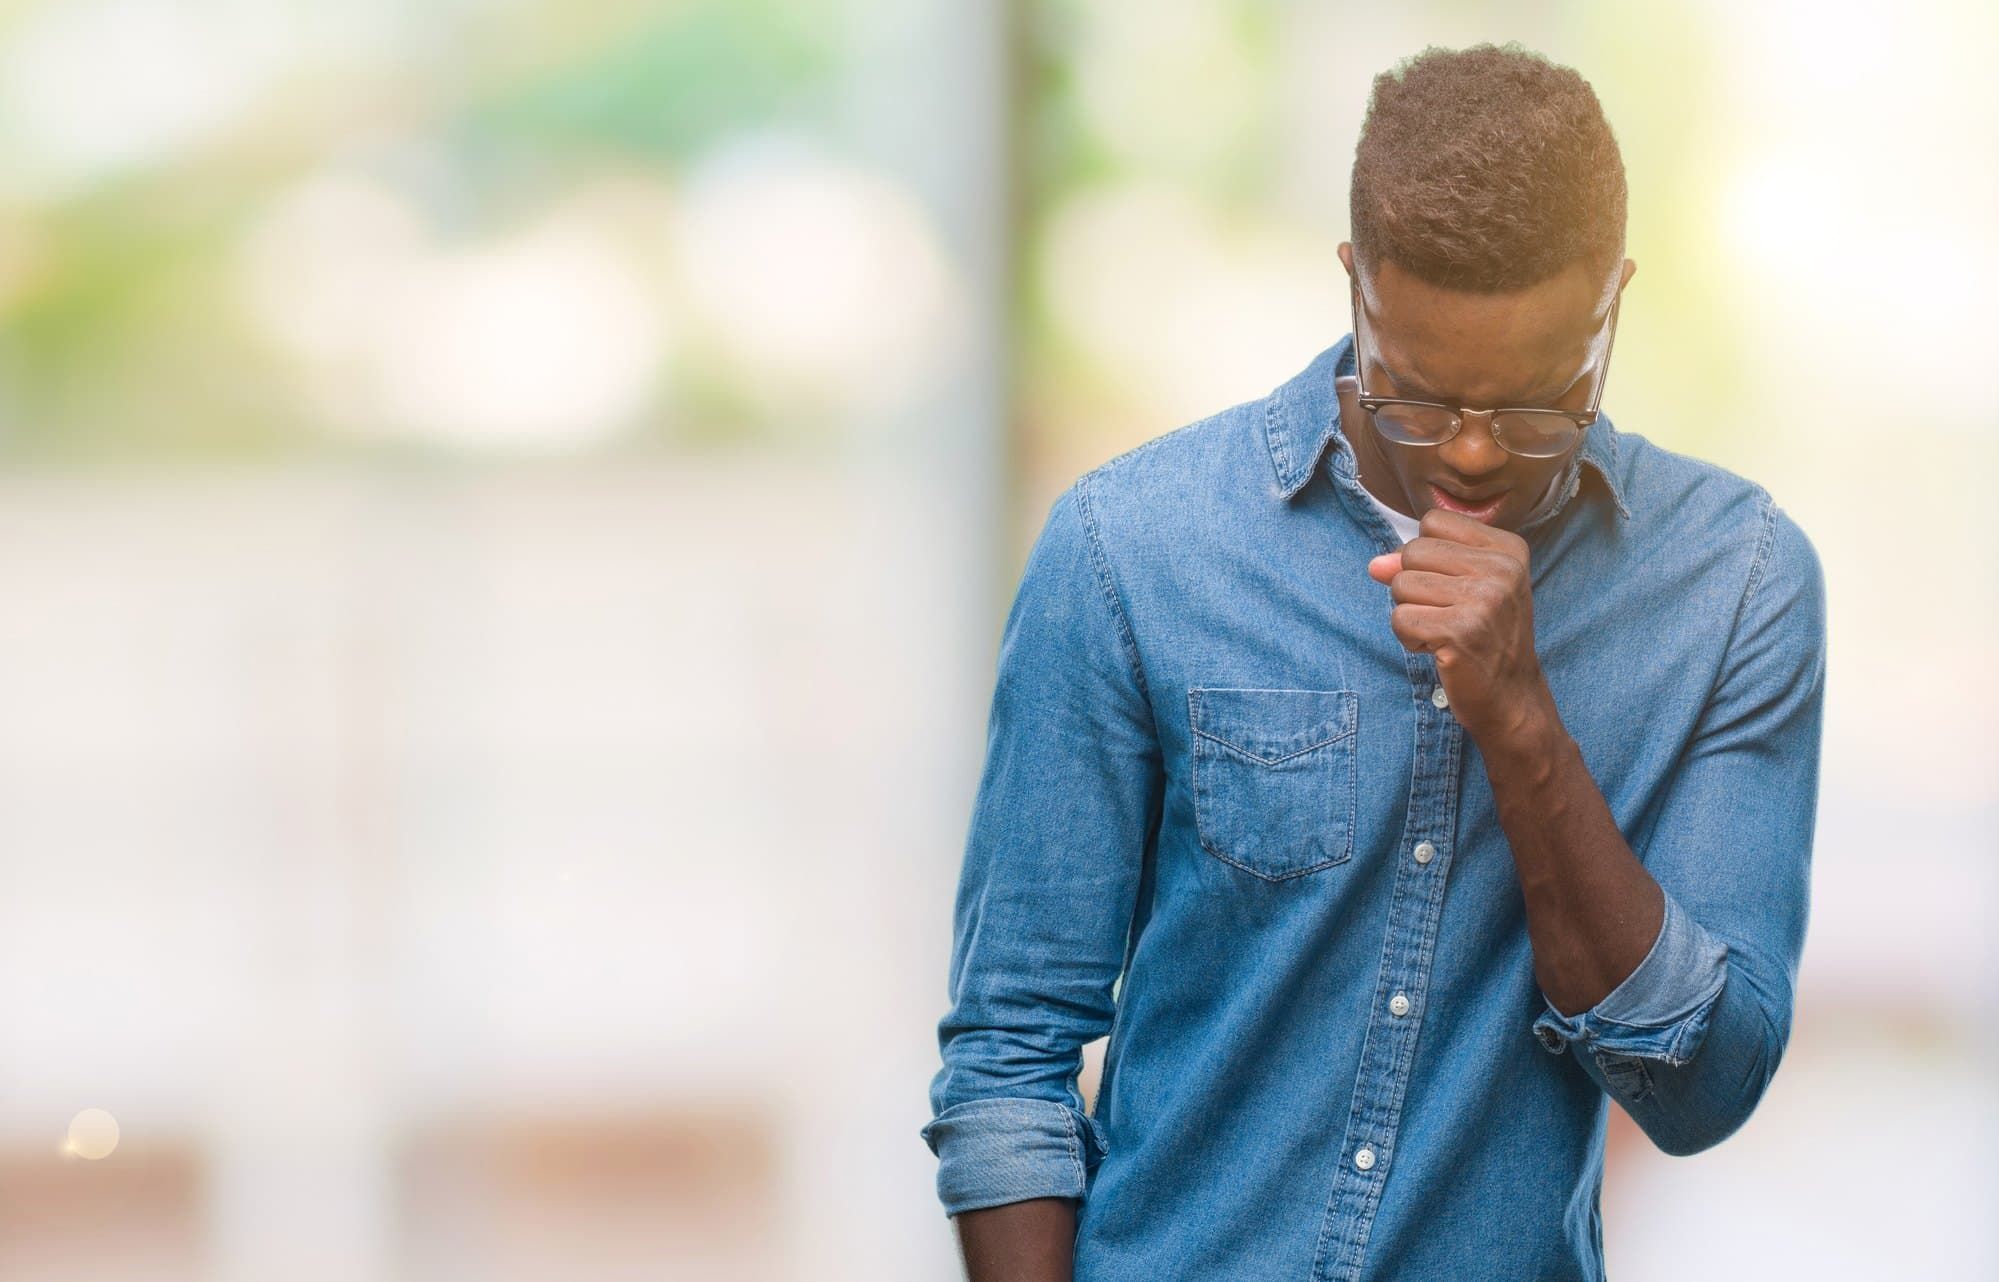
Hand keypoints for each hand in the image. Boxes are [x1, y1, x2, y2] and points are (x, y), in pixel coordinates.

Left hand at [1366, 507, 1553, 745]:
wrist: (1511, 697)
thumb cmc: (1485, 638)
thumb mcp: (1464, 589)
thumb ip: (1419, 565)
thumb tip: (1375, 565)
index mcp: (1508, 548)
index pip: (1433, 522)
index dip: (1425, 556)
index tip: (1452, 585)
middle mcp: (1502, 569)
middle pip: (1413, 551)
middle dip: (1413, 586)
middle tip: (1447, 614)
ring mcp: (1484, 599)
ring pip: (1401, 585)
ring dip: (1411, 614)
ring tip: (1444, 632)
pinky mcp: (1460, 631)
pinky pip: (1400, 619)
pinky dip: (1409, 638)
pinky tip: (1438, 649)